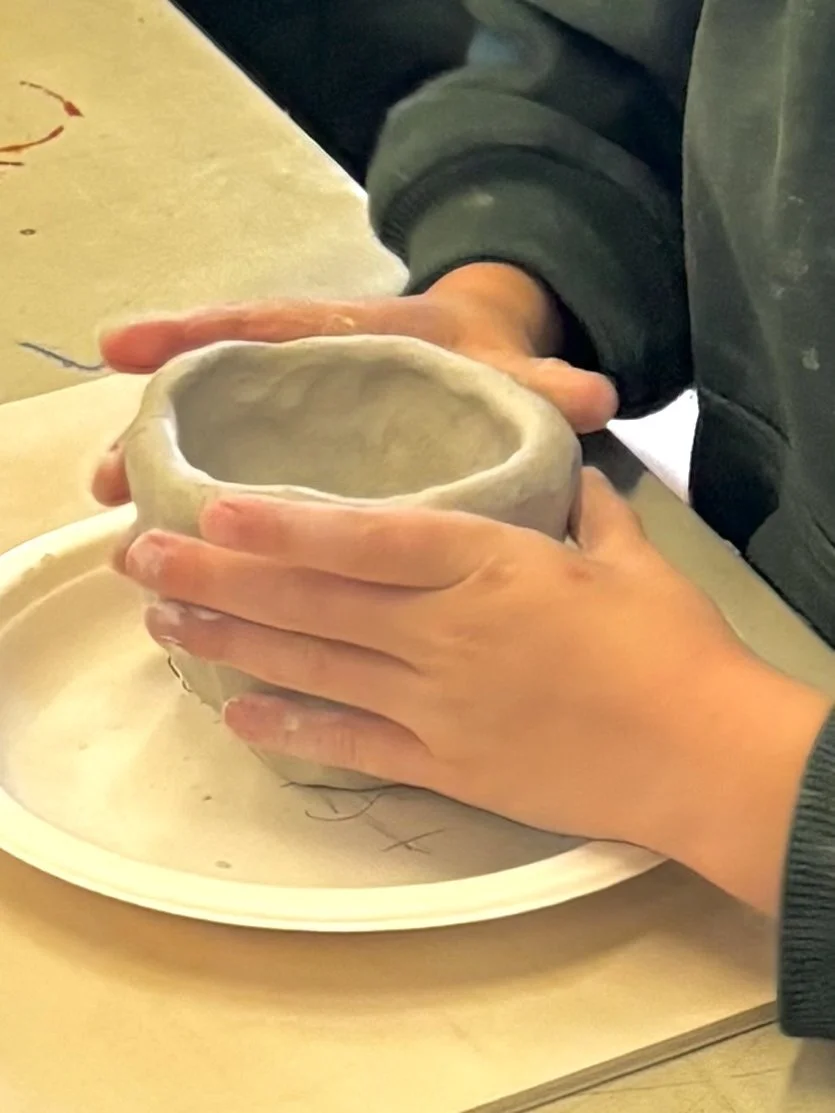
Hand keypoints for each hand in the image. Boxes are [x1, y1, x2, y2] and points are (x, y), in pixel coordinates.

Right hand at [91, 263, 616, 505]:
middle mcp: (316, 377)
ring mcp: (304, 420)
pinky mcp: (308, 461)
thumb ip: (543, 383)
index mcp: (359, 340)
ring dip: (166, 470)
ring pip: (223, 438)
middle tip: (108, 470)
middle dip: (163, 424)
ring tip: (116, 508)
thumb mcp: (511, 368)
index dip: (201, 333)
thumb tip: (597, 394)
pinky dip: (211, 507)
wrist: (491, 358)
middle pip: (222, 391)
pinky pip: (248, 480)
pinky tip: (181, 549)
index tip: (130, 347)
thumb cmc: (486, 360)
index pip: (273, 328)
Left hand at [122, 467, 831, 911]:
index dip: (281, 524)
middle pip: (313, 602)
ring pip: (314, 666)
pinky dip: (292, 728)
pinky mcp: (444, 764)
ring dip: (233, 644)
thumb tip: (575, 471)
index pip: (365, 537)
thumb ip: (589, 511)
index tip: (212, 507)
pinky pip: (352, 743)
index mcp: (487, 565)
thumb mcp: (631, 561)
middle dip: (219, 579)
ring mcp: (436, 703)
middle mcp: (443, 632)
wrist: (698, 756)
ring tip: (166, 624)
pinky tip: (237, 713)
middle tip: (144, 559)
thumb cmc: (670, 649)